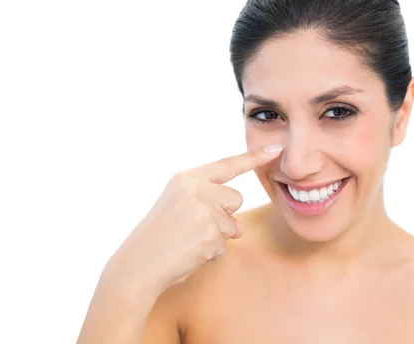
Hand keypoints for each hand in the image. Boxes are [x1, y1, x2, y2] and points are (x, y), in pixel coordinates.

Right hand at [105, 144, 282, 294]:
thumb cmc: (159, 239)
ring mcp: (202, 209)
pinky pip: (224, 246)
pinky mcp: (208, 232)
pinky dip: (210, 255)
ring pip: (232, 225)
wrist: (137, 266)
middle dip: (223, 217)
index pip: (226, 165)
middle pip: (235, 199)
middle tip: (191, 229)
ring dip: (215, 239)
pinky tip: (188, 254)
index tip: (276, 148)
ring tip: (186, 242)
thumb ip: (212, 210)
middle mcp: (195, 189)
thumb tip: (238, 228)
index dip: (253, 157)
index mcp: (186, 179)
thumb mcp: (183, 213)